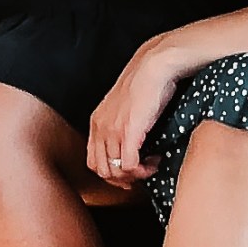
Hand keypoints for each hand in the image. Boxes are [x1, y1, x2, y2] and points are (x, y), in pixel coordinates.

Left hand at [86, 38, 188, 188]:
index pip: (93, 161)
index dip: (111, 174)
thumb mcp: (124, 108)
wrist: (154, 67)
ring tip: (150, 166)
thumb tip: (130, 145)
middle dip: (122, 179)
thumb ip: (121, 125)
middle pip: (101, 170)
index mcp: (97, 122)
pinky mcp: (129, 131)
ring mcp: (113, 130)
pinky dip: (142, 171)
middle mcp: (100, 128)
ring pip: (114, 171)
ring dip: (134, 176)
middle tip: (141, 174)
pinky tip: (154, 161)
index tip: (129, 173)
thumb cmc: (145, 85)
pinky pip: (129, 165)